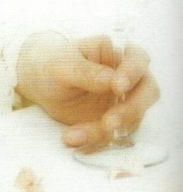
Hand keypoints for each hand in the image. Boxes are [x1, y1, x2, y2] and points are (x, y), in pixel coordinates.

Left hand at [15, 31, 159, 151]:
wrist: (42, 85)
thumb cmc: (54, 66)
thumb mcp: (62, 66)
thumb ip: (86, 72)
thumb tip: (112, 80)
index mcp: (116, 52)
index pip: (138, 59)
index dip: (133, 73)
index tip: (118, 87)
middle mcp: (128, 76)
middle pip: (148, 91)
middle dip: (132, 109)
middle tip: (109, 122)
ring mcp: (125, 100)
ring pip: (132, 118)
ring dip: (108, 130)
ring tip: (74, 133)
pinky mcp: (117, 120)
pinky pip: (114, 133)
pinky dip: (95, 138)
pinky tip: (72, 136)